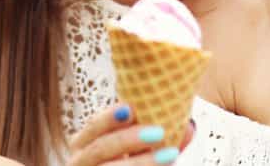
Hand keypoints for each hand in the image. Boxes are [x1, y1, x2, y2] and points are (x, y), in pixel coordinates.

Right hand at [68, 104, 193, 165]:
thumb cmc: (121, 159)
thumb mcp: (135, 147)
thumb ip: (158, 136)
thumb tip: (189, 128)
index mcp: (84, 141)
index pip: (94, 126)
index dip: (110, 117)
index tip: (131, 108)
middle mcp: (80, 161)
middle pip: (101, 149)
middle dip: (129, 140)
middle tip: (159, 132)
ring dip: (142, 162)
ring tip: (170, 154)